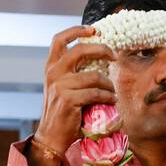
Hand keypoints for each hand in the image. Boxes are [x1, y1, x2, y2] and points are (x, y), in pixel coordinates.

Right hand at [35, 24, 116, 157]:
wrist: (51, 136)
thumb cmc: (62, 112)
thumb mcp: (62, 87)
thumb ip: (72, 73)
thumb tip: (97, 58)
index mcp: (51, 67)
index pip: (59, 39)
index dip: (76, 30)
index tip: (93, 29)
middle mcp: (53, 73)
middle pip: (80, 50)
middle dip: (101, 49)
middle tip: (114, 55)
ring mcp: (60, 86)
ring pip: (93, 76)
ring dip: (108, 84)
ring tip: (112, 91)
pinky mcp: (69, 100)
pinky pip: (96, 93)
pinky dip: (107, 97)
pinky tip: (111, 101)